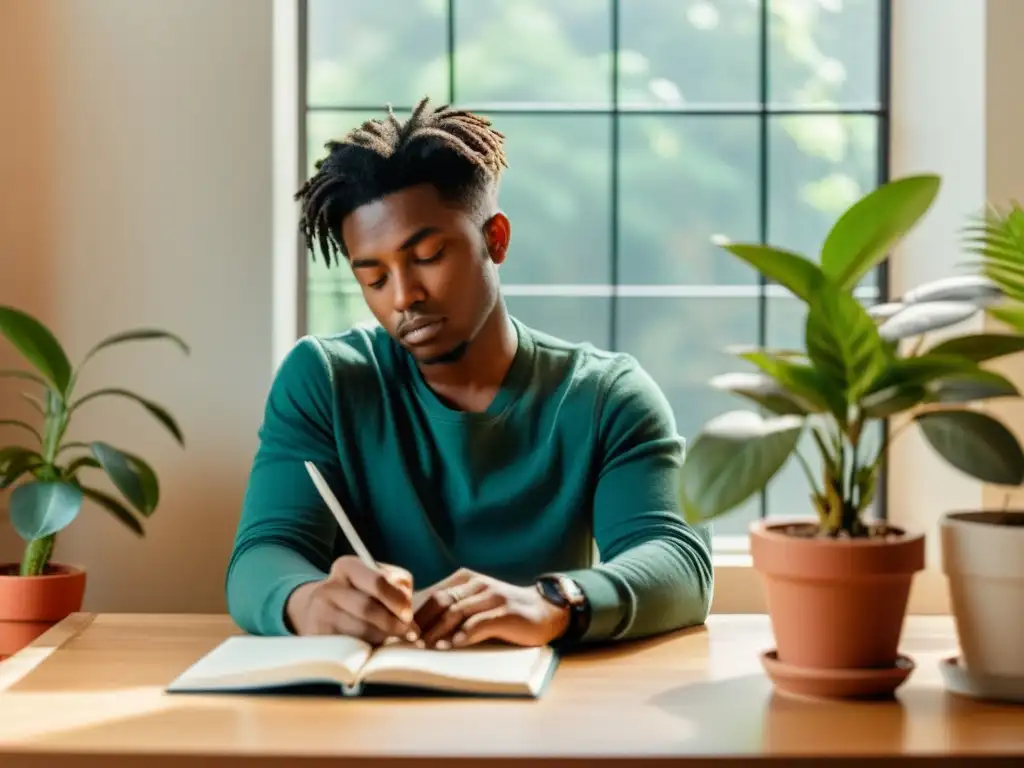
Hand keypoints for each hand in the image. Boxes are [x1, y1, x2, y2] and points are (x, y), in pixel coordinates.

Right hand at [285, 555, 417, 644]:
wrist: (319, 613)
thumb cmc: (360, 597)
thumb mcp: (377, 583)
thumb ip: (398, 591)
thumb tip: (410, 621)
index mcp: (347, 566)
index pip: (378, 581)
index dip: (398, 600)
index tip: (409, 615)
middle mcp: (329, 587)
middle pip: (368, 608)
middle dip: (392, 624)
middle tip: (407, 633)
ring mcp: (319, 613)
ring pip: (359, 631)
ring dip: (381, 638)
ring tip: (389, 639)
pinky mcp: (317, 637)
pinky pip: (349, 648)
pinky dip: (366, 651)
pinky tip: (373, 650)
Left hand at [413, 569, 569, 648]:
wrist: (545, 610)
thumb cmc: (503, 611)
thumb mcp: (476, 602)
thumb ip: (452, 606)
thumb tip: (416, 625)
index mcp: (466, 579)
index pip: (433, 593)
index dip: (415, 612)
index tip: (401, 631)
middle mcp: (477, 583)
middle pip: (441, 601)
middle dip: (422, 622)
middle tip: (408, 641)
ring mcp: (492, 596)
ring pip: (457, 611)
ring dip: (438, 630)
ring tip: (425, 646)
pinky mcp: (505, 612)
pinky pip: (479, 623)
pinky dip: (463, 635)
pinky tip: (452, 645)